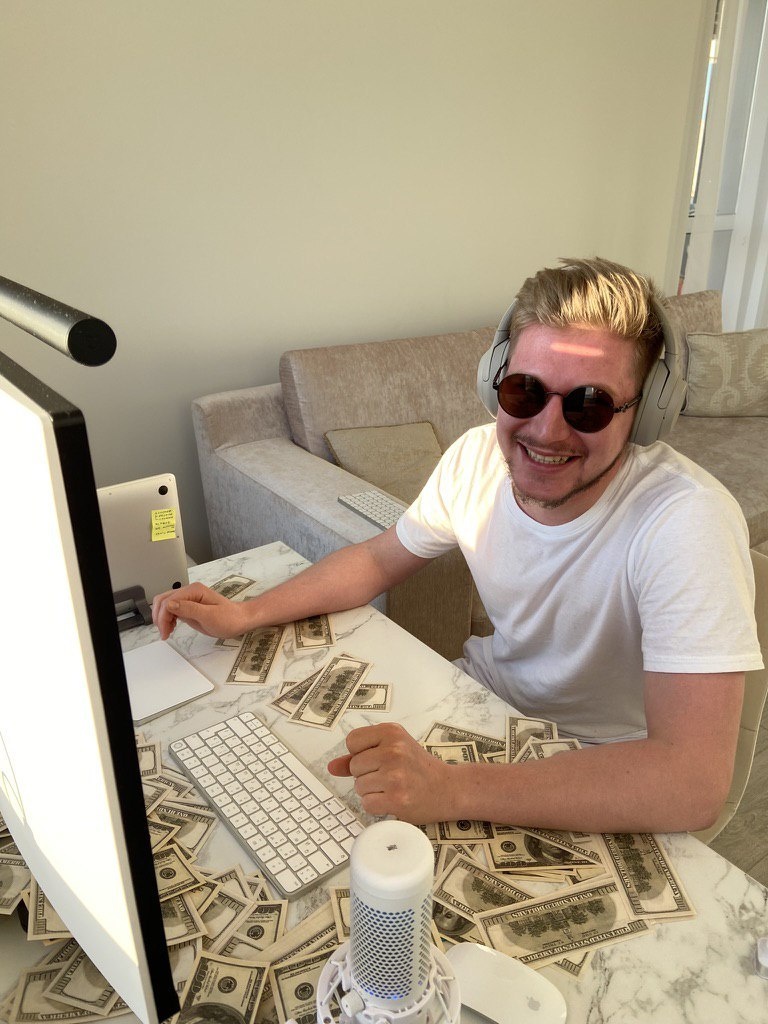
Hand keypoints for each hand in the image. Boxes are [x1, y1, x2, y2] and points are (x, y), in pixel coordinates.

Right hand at [151, 582, 247, 639]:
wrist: (239, 621)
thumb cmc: (229, 618)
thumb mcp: (209, 616)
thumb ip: (189, 609)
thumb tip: (169, 605)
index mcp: (194, 590)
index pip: (169, 600)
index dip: (163, 616)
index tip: (165, 631)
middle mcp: (189, 592)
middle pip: (163, 600)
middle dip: (159, 617)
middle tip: (164, 633)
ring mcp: (188, 599)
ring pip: (165, 604)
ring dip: (162, 618)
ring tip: (167, 632)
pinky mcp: (188, 607)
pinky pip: (171, 610)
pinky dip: (167, 619)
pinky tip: (171, 628)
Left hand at [327, 722, 452, 823]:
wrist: (449, 788)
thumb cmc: (418, 767)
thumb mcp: (393, 749)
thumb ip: (360, 754)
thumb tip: (331, 767)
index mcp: (391, 732)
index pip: (352, 741)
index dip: (361, 753)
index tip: (378, 758)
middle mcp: (393, 750)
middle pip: (354, 766)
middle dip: (366, 774)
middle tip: (389, 775)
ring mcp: (395, 775)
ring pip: (359, 787)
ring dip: (372, 791)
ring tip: (392, 788)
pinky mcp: (397, 799)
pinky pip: (367, 804)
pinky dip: (377, 806)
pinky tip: (393, 800)